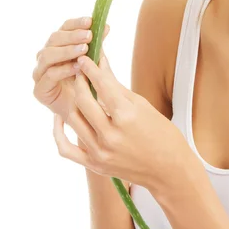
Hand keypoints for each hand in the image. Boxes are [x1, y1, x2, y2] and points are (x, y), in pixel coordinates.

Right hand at [32, 16, 109, 120]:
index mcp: (57, 45)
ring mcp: (40, 72)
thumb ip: (97, 46)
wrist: (83, 114)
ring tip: (84, 49)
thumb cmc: (87, 85)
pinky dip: (63, 69)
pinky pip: (49, 75)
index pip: (63, 28)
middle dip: (72, 35)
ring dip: (67, 50)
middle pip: (54, 39)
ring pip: (48, 54)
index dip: (76, 23)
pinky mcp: (39, 89)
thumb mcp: (94, 62)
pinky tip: (77, 67)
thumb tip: (106, 26)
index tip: (91, 21)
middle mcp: (45, 56)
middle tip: (89, 35)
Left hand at [52, 50, 192, 194]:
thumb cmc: (162, 134)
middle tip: (81, 71)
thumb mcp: (142, 105)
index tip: (85, 58)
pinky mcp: (94, 165)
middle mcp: (110, 135)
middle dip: (80, 81)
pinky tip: (61, 118)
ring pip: (73, 119)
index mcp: (126, 116)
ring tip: (77, 91)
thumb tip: (101, 64)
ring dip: (73, 101)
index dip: (91, 68)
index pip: (101, 84)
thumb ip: (116, 86)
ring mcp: (100, 152)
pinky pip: (65, 148)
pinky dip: (58, 132)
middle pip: (83, 100)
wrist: (169, 171)